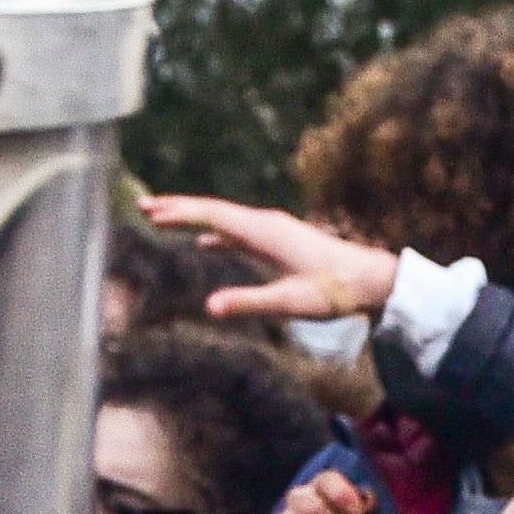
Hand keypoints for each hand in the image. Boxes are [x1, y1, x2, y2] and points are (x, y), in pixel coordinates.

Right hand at [143, 192, 405, 333]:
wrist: (370, 280)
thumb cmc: (333, 292)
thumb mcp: (288, 303)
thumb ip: (248, 302)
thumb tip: (210, 307)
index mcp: (263, 232)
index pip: (213, 217)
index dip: (180, 214)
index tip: (151, 213)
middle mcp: (265, 223)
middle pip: (214, 210)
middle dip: (177, 208)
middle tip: (143, 206)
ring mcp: (272, 229)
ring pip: (224, 218)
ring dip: (193, 218)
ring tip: (162, 217)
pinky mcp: (278, 239)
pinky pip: (238, 231)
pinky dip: (215, 232)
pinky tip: (204, 242)